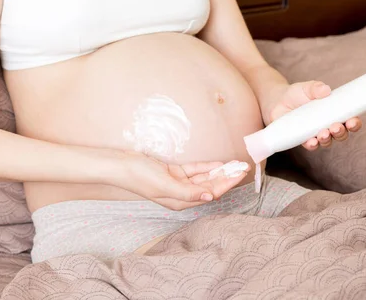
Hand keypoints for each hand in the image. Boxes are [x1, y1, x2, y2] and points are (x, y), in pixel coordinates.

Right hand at [113, 152, 249, 210]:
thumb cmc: (140, 177)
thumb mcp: (165, 186)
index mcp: (181, 201)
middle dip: (227, 177)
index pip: (211, 193)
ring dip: (219, 172)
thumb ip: (189, 192)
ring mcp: (177, 182)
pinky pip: (194, 170)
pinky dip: (206, 167)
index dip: (227, 183)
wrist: (121, 165)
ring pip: (204, 178)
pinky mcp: (173, 172)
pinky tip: (218, 164)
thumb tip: (210, 196)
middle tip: (243, 167)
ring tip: (235, 164)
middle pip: (210, 185)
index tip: (240, 174)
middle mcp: (181, 194)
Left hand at [261, 81, 362, 150]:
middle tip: (335, 127)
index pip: (350, 120)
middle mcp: (328, 125)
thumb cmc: (296, 94)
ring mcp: (316, 133)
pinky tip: (312, 141)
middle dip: (340, 132)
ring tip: (323, 133)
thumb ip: (316, 87)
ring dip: (327, 139)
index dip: (354, 123)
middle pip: (341, 134)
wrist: (277, 101)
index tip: (352, 121)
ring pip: (327, 141)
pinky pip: (311, 145)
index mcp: (334, 112)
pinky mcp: (303, 139)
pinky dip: (313, 145)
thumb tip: (325, 90)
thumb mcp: (307, 87)